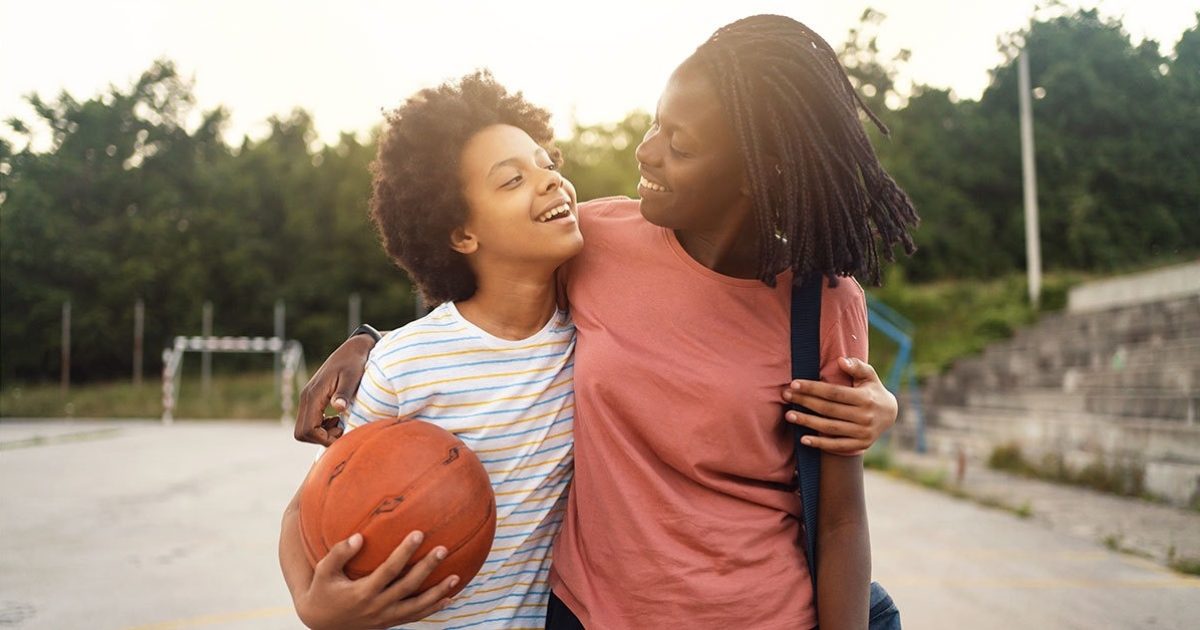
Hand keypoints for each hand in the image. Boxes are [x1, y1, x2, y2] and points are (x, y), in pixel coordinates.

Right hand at [294, 530, 458, 629]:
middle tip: (443, 549)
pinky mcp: (389, 623)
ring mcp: (385, 617)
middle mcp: (377, 606)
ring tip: (456, 577)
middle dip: (427, 568)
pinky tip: (448, 598)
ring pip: (417, 606)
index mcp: (362, 592)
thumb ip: (339, 553)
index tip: (419, 533)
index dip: (405, 552)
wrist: (322, 625)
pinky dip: (432, 608)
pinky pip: (414, 616)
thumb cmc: (322, 591)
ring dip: (437, 592)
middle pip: (408, 586)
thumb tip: (359, 537)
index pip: (389, 570)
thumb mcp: (323, 572)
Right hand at [295, 334, 375, 445]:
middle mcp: (306, 398)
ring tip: (340, 424)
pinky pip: (309, 421)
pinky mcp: (313, 399)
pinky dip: (321, 427)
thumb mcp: (353, 376)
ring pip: (304, 429)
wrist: (352, 349)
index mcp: (313, 395)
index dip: (324, 438)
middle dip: (320, 438)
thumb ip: (344, 392)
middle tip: (340, 430)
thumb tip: (338, 408)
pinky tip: (337, 419)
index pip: (308, 429)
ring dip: (321, 433)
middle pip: (301, 433)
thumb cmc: (355, 362)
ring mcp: (308, 399)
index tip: (342, 434)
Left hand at [781, 357, 896, 454]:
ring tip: (789, 415)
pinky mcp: (860, 445)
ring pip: (829, 427)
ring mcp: (862, 433)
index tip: (794, 384)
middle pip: (828, 409)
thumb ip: (856, 366)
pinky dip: (820, 443)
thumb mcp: (869, 376)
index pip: (834, 393)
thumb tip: (841, 360)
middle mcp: (864, 417)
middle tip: (785, 396)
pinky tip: (803, 439)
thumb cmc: (872, 390)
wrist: (890, 415)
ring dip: (807, 422)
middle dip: (805, 402)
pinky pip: (836, 445)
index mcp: (865, 398)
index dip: (813, 388)